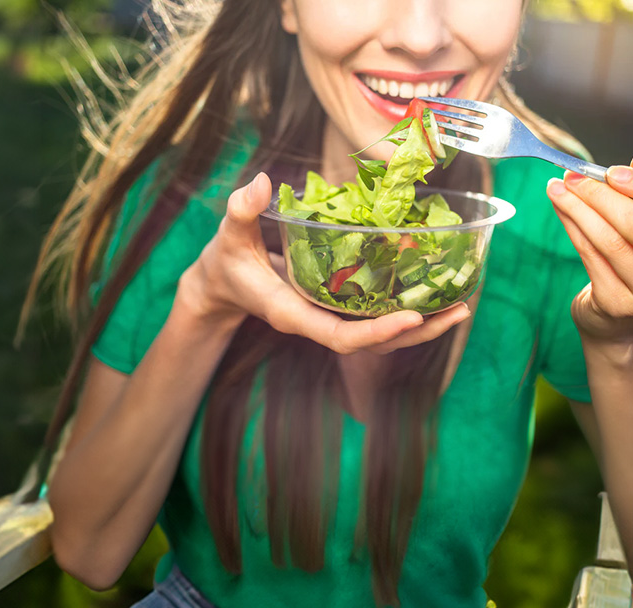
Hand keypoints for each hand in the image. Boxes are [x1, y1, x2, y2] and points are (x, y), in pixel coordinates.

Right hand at [182, 171, 470, 356]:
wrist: (224, 283)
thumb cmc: (228, 260)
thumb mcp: (229, 236)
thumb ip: (241, 212)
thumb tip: (259, 185)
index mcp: (292, 313)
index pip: (339, 336)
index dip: (376, 332)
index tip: (412, 318)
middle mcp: (315, 321)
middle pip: (372, 343)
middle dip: (416, 332)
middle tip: (460, 311)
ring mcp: (328, 317)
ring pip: (379, 335)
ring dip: (421, 325)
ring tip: (461, 306)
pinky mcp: (336, 307)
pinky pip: (376, 316)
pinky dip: (407, 307)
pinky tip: (435, 290)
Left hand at [547, 164, 632, 362]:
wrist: (617, 327)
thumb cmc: (630, 271)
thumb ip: (632, 204)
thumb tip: (627, 166)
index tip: (610, 171)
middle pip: (630, 224)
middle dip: (599, 195)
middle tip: (572, 176)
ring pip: (607, 240)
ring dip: (578, 209)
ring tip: (558, 188)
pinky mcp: (614, 301)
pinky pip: (590, 256)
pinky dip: (573, 228)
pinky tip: (561, 210)